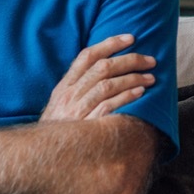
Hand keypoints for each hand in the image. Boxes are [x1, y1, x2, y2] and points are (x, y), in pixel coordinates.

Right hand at [41, 34, 156, 120]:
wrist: (42, 155)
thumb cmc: (57, 130)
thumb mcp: (60, 105)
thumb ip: (77, 88)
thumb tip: (104, 70)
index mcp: (64, 86)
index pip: (87, 56)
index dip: (110, 44)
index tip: (131, 38)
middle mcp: (70, 95)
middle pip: (103, 68)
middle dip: (129, 60)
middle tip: (150, 60)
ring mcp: (78, 110)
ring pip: (108, 85)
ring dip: (133, 78)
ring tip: (151, 78)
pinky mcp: (87, 126)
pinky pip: (109, 106)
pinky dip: (126, 97)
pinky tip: (140, 92)